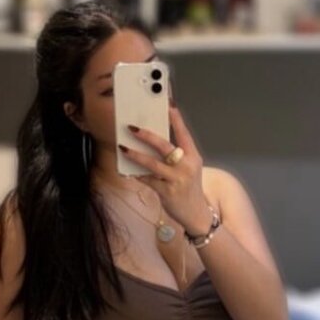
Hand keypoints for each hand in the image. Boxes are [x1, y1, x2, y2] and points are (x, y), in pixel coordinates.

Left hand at [121, 103, 211, 233]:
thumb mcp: (188, 168)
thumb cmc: (188, 187)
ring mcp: (177, 179)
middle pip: (165, 147)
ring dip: (136, 155)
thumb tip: (152, 140)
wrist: (196, 214)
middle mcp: (186, 166)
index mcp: (193, 156)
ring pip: (153, 164)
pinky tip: (126, 170)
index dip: (176, 119)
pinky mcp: (167, 192)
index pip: (184, 134)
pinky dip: (136, 174)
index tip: (168, 105)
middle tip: (132, 128)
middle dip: (147, 136)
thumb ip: (175, 155)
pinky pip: (147, 180)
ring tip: (123, 148)